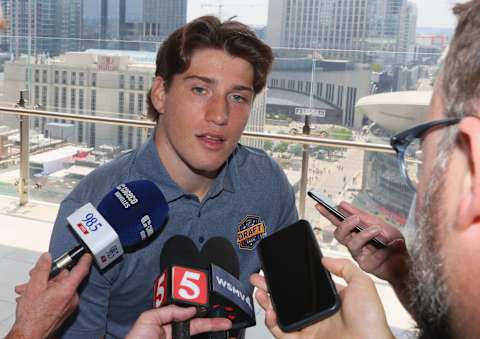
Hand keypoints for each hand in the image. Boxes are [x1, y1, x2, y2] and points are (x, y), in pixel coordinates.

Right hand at [7, 252, 91, 338]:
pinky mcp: (63, 310)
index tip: (86, 255)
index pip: (81, 270)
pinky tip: (32, 297)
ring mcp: (68, 305)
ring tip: (27, 289)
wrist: (29, 335)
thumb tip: (47, 257)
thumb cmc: (32, 316)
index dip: (84, 260)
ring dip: (42, 285)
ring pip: (57, 287)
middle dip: (48, 275)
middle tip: (34, 275)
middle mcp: (72, 297)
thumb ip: (43, 269)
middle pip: (64, 278)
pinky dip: (46, 294)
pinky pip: (57, 296)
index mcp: (68, 289)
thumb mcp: (35, 286)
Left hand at [126, 305, 231, 338]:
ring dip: (214, 334)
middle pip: (199, 328)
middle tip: (227, 321)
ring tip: (227, 331)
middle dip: (214, 323)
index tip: (213, 309)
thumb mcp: (148, 320)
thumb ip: (169, 311)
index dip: (201, 312)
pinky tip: (218, 338)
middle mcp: (175, 337)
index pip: (189, 317)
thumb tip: (190, 308)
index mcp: (166, 326)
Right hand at [251, 258, 393, 338]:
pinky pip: (282, 332)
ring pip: (281, 314)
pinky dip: (271, 323)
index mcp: (330, 300)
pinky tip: (270, 311)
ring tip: (259, 290)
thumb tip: (325, 259)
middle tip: (260, 277)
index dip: (291, 277)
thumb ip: (345, 267)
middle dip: (271, 286)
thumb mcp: (362, 284)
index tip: (280, 268)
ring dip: (267, 302)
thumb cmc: (371, 322)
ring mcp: (309, 328)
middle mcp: (318, 314)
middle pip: (288, 298)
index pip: (305, 286)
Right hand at [316, 201, 409, 284]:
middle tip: (355, 219)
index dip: (327, 213)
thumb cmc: (392, 242)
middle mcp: (354, 242)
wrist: (406, 261)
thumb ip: (362, 216)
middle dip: (345, 225)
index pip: (338, 221)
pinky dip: (385, 249)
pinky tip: (394, 244)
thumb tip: (343, 205)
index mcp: (355, 231)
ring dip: (365, 235)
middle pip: (339, 234)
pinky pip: (371, 256)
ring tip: (377, 229)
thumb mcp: (380, 223)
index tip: (319, 205)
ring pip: (352, 244)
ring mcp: (359, 254)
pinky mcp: (367, 265)